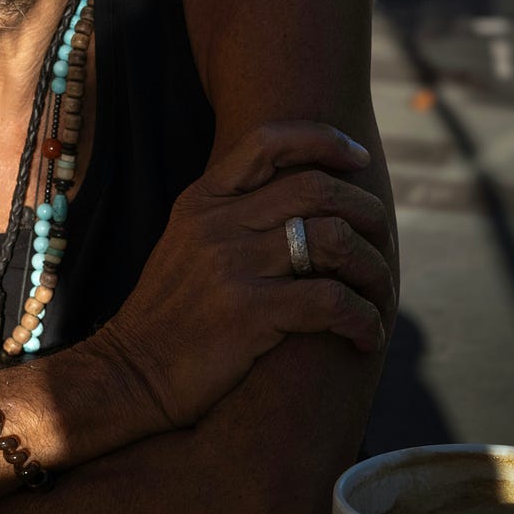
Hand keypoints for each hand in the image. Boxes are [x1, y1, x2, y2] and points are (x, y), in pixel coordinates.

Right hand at [91, 121, 395, 432]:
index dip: (322, 139)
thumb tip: (302, 204)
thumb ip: (232, 218)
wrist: (130, 373)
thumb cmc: (170, 315)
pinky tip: (367, 336)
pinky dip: (364, 319)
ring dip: (373, 269)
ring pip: (334, 240)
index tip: (356, 157)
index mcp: (202, 201)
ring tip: (379, 295)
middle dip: (366, 209)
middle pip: (316, 188)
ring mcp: (231, 265)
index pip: (268, 141)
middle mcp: (217, 223)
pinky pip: (332, 301)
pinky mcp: (248, 312)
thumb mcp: (187, 245)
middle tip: (383, 237)